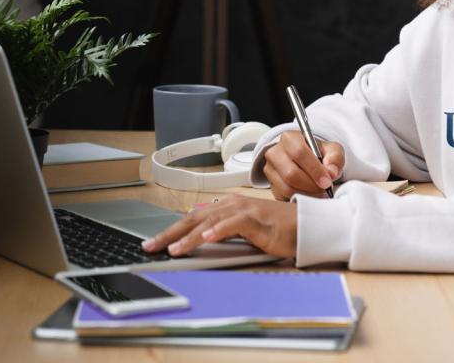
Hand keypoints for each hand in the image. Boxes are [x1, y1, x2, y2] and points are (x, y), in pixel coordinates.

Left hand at [142, 194, 297, 257]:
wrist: (302, 225)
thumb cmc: (275, 229)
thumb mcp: (242, 230)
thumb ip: (222, 229)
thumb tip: (200, 234)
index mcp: (226, 207)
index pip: (192, 219)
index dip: (172, 230)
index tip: (155, 243)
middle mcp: (231, 205)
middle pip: (193, 219)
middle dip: (170, 233)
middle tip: (151, 246)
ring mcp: (242, 210)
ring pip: (208, 223)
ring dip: (188, 236)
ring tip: (172, 249)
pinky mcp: (254, 219)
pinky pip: (231, 225)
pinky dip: (217, 232)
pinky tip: (205, 239)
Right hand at [262, 131, 344, 200]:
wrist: (308, 161)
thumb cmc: (319, 154)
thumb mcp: (331, 150)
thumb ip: (335, 158)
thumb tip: (331, 172)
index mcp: (289, 138)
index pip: (299, 152)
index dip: (314, 169)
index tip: (327, 181)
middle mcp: (275, 153)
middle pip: (291, 174)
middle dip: (311, 185)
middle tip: (325, 188)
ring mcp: (270, 170)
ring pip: (287, 188)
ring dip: (307, 194)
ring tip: (319, 192)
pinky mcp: (271, 185)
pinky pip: (284, 197)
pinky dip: (300, 199)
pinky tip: (310, 194)